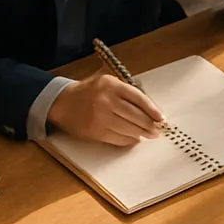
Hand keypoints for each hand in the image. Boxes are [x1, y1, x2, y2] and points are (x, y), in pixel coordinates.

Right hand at [48, 73, 165, 145]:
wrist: (62, 103)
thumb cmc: (88, 92)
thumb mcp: (106, 83)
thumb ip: (126, 93)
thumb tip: (150, 110)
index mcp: (111, 84)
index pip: (139, 98)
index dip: (152, 110)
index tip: (161, 118)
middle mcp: (106, 100)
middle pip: (136, 116)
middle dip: (149, 125)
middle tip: (157, 130)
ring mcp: (100, 117)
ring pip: (129, 129)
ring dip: (142, 134)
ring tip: (148, 135)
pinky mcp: (96, 131)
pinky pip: (119, 138)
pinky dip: (129, 140)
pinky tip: (134, 138)